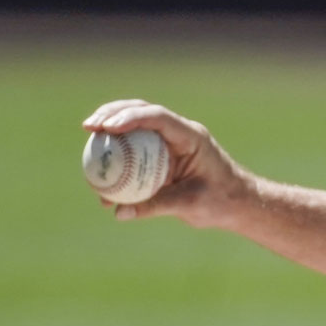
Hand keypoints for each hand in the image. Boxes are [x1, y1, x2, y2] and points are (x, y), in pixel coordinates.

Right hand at [82, 100, 250, 227]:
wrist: (238, 204)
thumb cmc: (222, 200)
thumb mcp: (191, 204)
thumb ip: (157, 205)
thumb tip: (119, 212)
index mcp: (191, 137)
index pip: (158, 118)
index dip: (131, 117)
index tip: (106, 127)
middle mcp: (179, 134)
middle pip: (142, 113)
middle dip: (112, 114)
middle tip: (88, 126)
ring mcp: (170, 143)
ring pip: (136, 128)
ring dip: (111, 130)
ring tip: (87, 136)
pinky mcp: (163, 157)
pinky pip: (136, 151)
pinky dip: (118, 156)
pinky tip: (99, 171)